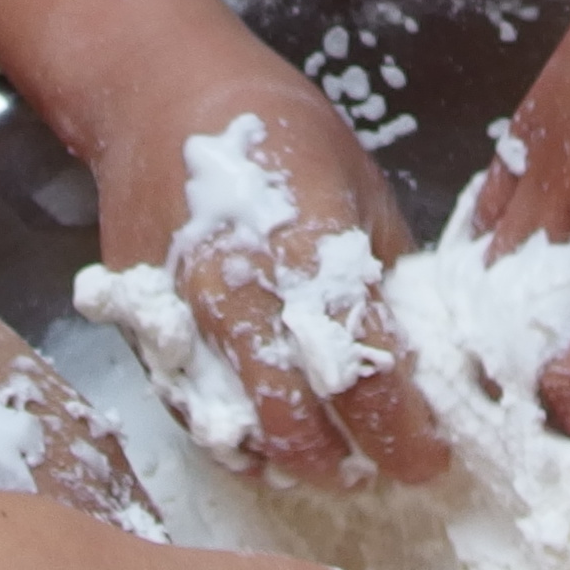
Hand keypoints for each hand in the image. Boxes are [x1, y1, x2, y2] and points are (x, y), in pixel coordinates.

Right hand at [85, 79, 447, 484]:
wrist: (159, 99)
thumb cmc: (276, 132)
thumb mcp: (360, 187)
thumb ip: (386, 275)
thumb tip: (422, 355)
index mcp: (308, 249)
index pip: (366, 373)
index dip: (404, 432)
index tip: (430, 456)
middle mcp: (238, 291)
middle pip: (295, 421)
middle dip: (347, 462)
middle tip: (380, 470)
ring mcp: (180, 316)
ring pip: (235, 431)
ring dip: (290, 461)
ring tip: (329, 463)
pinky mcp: (139, 328)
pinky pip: (187, 412)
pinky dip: (231, 441)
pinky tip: (267, 445)